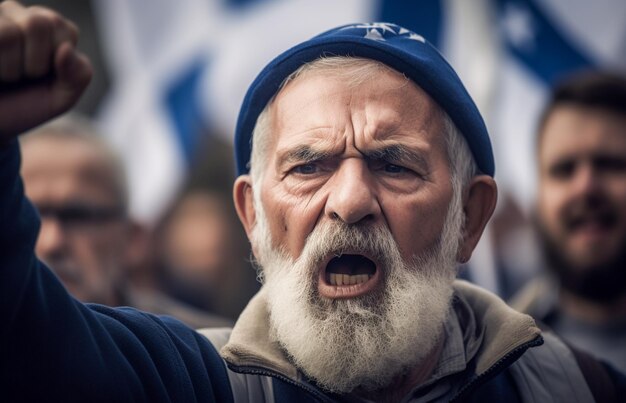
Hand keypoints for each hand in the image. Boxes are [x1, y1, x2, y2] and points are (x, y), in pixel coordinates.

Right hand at [0, 0, 91, 144]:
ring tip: (3, 75)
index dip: (59, 62)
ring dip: (9, 68)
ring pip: (9, 34)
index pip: (67, 30)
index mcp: (50, 27)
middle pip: (38, 23)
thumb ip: (77, 75)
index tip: (46, 76)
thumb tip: (66, 49)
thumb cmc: (24, 106)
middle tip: (23, 76)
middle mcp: (19, 14)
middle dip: (35, 63)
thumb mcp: (62, 97)